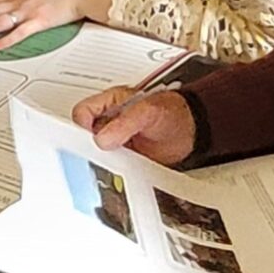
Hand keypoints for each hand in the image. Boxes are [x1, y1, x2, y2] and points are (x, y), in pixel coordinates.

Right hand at [72, 85, 196, 164]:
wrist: (192, 132)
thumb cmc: (173, 112)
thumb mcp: (148, 111)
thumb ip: (124, 122)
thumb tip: (103, 138)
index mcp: (110, 103)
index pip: (82, 113)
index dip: (82, 126)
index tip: (90, 139)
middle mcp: (109, 122)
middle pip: (84, 134)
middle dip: (89, 146)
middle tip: (103, 153)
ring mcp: (115, 140)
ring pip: (95, 152)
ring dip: (102, 160)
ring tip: (117, 161)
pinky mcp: (123, 157)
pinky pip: (110, 165)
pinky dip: (113, 170)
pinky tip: (122, 169)